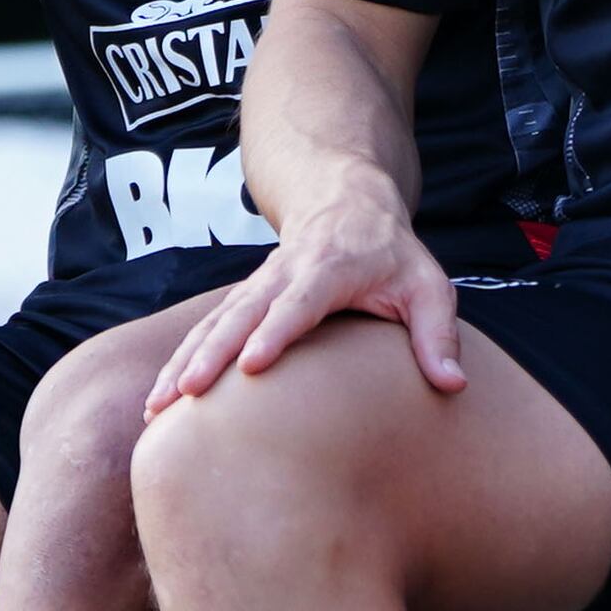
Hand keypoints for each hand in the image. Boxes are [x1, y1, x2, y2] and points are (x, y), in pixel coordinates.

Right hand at [146, 202, 464, 413]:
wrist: (346, 202)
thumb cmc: (393, 256)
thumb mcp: (429, 287)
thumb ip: (439, 335)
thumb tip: (453, 385)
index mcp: (330, 269)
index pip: (300, 303)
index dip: (276, 332)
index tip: (253, 366)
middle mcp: (284, 275)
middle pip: (241, 315)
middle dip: (210, 354)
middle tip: (186, 394)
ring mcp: (257, 285)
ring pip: (212, 324)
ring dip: (183, 363)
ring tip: (156, 408)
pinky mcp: (242, 299)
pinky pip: (204, 330)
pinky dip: (178, 361)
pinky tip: (158, 401)